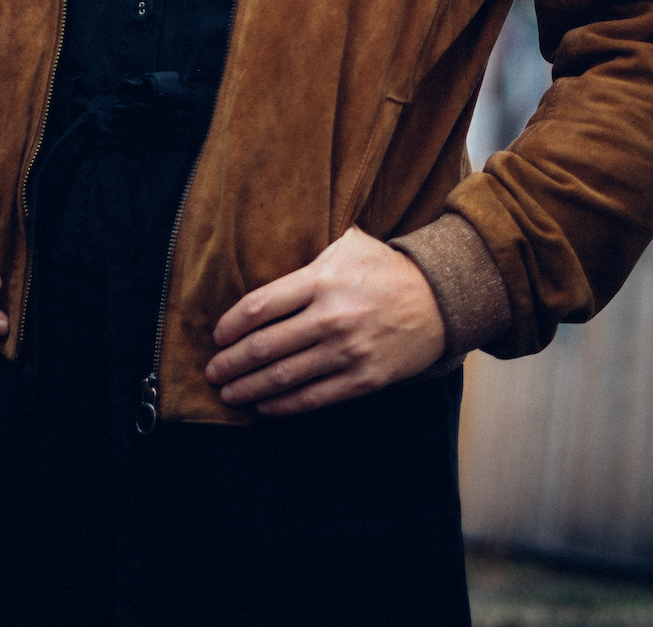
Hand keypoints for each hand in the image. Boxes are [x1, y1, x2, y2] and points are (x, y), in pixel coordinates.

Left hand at [205, 227, 444, 416]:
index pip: (260, 306)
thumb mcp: (348, 246)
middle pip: (265, 346)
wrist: (440, 299)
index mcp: (322, 280)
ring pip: (284, 376)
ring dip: (249, 388)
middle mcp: (330, 317)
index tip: (218, 336)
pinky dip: (283, 406)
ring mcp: (347, 351)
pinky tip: (264, 406)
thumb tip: (270, 268)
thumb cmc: (386, 270)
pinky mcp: (363, 379)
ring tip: (228, 393)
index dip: (231, 325)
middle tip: (212, 372)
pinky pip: (313, 397)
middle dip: (231, 363)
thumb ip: (309, 258)